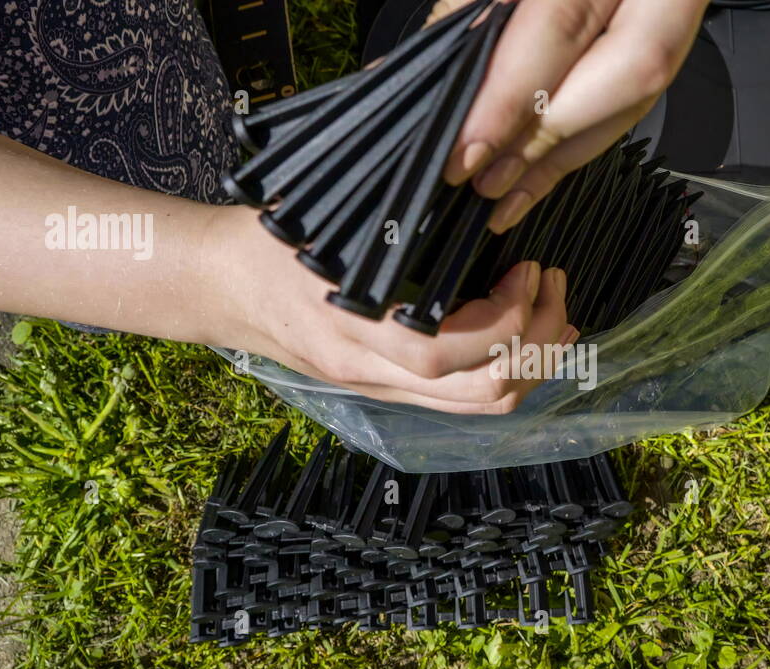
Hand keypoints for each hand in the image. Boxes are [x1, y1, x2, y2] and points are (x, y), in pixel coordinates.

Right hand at [201, 205, 576, 413]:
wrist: (217, 287)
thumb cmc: (264, 243)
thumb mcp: (321, 218)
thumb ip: (387, 208)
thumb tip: (456, 161)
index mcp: (352, 330)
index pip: (446, 354)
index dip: (504, 319)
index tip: (525, 267)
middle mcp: (370, 373)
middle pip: (482, 393)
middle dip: (535, 341)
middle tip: (550, 285)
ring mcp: (380, 388)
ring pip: (481, 406)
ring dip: (531, 362)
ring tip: (552, 311)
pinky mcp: (388, 388)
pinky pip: (463, 400)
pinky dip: (508, 371)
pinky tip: (525, 334)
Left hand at [431, 0, 709, 232]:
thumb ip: (474, 3)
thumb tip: (431, 72)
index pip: (561, 26)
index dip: (513, 98)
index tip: (468, 150)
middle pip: (623, 74)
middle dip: (547, 141)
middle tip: (483, 184)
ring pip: (638, 92)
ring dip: (568, 156)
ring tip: (506, 199)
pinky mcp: (669, 19)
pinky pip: (636, 90)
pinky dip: (586, 136)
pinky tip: (545, 173)